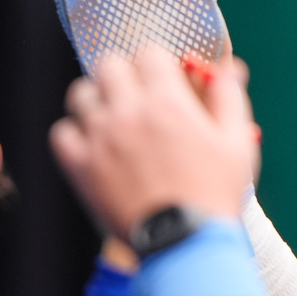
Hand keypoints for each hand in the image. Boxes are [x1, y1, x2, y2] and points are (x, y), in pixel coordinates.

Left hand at [49, 45, 256, 243]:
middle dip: (121, 76)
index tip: (158, 79)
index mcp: (168, 101)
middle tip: (131, 96)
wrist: (184, 242)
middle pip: (109, 66)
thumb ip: (228, 99)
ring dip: (93, 100)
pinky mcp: (82, 168)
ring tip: (107, 117)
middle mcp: (129, 113)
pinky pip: (60, 134)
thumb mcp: (236, 142)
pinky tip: (88, 144)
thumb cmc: (213, 195)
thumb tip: (230, 69)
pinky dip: (71, 134)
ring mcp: (101, 140)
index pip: (148, 53)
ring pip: (79, 95)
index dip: (154, 63)